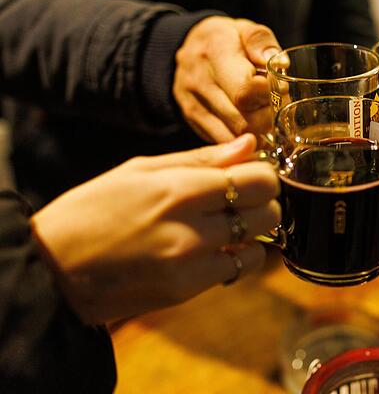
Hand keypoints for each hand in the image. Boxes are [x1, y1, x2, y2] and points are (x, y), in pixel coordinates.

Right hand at [30, 134, 280, 323]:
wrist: (54, 269)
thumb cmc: (92, 210)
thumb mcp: (140, 170)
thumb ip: (201, 159)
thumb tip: (249, 145)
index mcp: (178, 189)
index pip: (258, 179)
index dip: (262, 174)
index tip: (250, 174)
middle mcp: (191, 227)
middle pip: (267, 210)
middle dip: (263, 201)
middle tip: (242, 200)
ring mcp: (191, 263)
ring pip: (260, 242)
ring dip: (253, 232)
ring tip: (227, 225)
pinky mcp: (187, 290)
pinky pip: (238, 270)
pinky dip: (238, 258)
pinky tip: (216, 249)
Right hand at [173, 16, 280, 142]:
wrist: (186, 47)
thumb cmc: (225, 39)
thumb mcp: (245, 29)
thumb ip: (262, 43)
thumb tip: (281, 64)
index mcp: (215, 53)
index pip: (245, 90)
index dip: (269, 96)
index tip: (279, 91)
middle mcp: (200, 81)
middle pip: (242, 120)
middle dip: (268, 120)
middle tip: (278, 109)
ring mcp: (194, 104)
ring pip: (234, 137)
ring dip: (259, 134)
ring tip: (267, 118)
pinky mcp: (193, 121)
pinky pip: (224, 142)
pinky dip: (244, 143)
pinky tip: (254, 131)